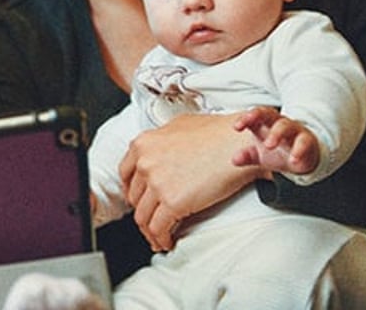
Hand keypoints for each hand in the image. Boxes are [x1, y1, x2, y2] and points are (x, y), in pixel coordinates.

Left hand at [118, 113, 261, 251]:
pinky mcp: (172, 202)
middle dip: (143, 211)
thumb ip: (163, 139)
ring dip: (150, 231)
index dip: (132, 191)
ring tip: (159, 237)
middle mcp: (145, 163)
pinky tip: (168, 241)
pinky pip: (158, 228)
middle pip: (135, 197)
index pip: (125, 174)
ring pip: (143, 216)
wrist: (239, 144)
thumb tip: (162, 149)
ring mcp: (157, 183)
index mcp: (144, 144)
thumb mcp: (181, 124)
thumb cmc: (219, 133)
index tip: (138, 200)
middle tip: (152, 219)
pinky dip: (161, 239)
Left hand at [232, 106, 319, 174]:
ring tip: (269, 146)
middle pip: (269, 114)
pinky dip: (298, 150)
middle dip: (260, 119)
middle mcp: (279, 123)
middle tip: (246, 132)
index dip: (245, 118)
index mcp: (265, 123)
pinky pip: (304, 141)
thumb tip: (234, 160)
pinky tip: (293, 160)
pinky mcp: (307, 140)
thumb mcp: (260, 155)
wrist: (301, 158)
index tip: (236, 127)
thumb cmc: (277, 151)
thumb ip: (247, 156)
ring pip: (286, 125)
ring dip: (277, 133)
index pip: (255, 115)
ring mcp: (294, 130)